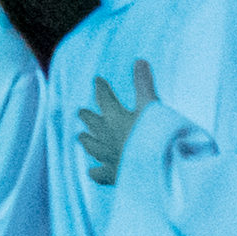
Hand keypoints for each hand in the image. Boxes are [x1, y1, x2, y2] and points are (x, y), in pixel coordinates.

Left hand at [79, 61, 159, 187]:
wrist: (155, 166)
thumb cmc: (154, 134)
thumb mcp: (152, 105)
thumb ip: (144, 84)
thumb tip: (139, 60)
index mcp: (115, 118)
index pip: (104, 99)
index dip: (101, 88)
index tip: (97, 80)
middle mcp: (107, 137)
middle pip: (93, 124)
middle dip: (87, 116)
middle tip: (81, 112)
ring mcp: (109, 156)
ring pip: (92, 146)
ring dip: (87, 140)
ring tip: (81, 137)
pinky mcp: (114, 175)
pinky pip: (99, 173)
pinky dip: (95, 172)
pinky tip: (92, 172)